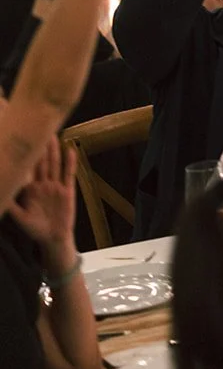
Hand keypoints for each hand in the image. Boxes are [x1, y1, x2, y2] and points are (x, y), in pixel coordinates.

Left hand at [7, 138, 76, 252]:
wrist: (53, 239)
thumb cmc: (34, 229)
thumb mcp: (19, 217)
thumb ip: (10, 205)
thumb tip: (1, 193)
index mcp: (30, 189)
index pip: (26, 168)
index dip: (24, 156)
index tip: (20, 141)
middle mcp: (43, 184)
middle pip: (41, 162)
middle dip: (39, 147)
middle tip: (36, 129)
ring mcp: (56, 186)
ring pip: (54, 164)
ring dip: (53, 150)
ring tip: (52, 135)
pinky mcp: (67, 191)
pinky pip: (68, 174)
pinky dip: (70, 162)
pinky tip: (70, 150)